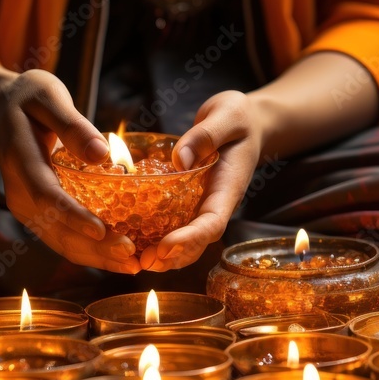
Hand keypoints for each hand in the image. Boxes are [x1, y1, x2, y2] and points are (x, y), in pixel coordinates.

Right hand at [0, 69, 141, 273]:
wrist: (3, 110)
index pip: (47, 196)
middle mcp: (19, 193)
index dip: (73, 216)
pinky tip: (118, 257)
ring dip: (96, 257)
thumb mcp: (48, 96)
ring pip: (60, 242)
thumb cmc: (30, 98)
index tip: (102, 231)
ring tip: (132, 266)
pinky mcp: (39, 215)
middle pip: (56, 229)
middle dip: (94, 248)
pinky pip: (63, 239)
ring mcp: (27, 208)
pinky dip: (91, 252)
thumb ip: (72, 125)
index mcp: (20, 161)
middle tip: (132, 257)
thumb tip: (101, 155)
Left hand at [139, 90, 262, 270]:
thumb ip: (206, 135)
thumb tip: (181, 160)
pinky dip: (156, 235)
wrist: (245, 123)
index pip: (213, 222)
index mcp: (228, 188)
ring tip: (138, 262)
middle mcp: (215, 203)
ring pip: (187, 239)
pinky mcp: (188, 200)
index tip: (165, 247)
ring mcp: (202, 204)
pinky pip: (174, 222)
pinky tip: (133, 242)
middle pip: (198, 241)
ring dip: (164, 255)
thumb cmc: (239, 117)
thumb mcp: (227, 116)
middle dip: (174, 256)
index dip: (190, 239)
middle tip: (145, 263)